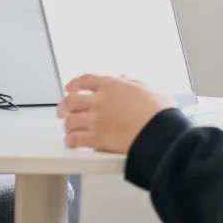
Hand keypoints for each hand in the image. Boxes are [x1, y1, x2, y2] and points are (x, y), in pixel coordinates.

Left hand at [57, 75, 174, 153]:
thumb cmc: (159, 113)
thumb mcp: (149, 89)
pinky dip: (71, 141)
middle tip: (62, 110)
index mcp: (111, 85)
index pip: (85, 80)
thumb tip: (126, 80)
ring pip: (70, 121)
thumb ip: (133, 84)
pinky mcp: (96, 138)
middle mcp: (99, 101)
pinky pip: (75, 139)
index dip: (74, 84)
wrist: (160, 133)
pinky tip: (72, 142)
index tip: (70, 88)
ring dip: (67, 125)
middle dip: (64, 106)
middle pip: (71, 101)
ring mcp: (96, 120)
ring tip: (68, 129)